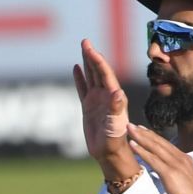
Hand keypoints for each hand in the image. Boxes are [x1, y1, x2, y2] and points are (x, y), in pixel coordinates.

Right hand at [73, 40, 133, 179]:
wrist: (109, 152)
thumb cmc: (115, 139)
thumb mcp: (116, 123)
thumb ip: (116, 108)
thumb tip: (117, 92)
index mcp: (113, 95)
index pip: (104, 74)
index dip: (97, 61)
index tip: (90, 49)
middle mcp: (106, 94)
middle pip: (97, 71)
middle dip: (91, 56)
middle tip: (85, 41)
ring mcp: (97, 100)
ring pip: (91, 77)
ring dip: (87, 63)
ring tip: (83, 49)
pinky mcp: (88, 107)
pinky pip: (83, 88)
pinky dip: (80, 78)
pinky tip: (76, 68)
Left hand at [126, 126, 192, 193]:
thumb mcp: (187, 180)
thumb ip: (180, 173)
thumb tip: (174, 173)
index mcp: (184, 159)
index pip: (166, 145)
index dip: (154, 137)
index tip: (143, 130)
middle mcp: (180, 158)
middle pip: (159, 142)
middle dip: (145, 133)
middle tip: (132, 125)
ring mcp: (175, 165)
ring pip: (155, 147)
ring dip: (141, 137)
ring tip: (129, 129)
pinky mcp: (170, 174)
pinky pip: (153, 160)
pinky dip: (142, 151)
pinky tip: (132, 145)